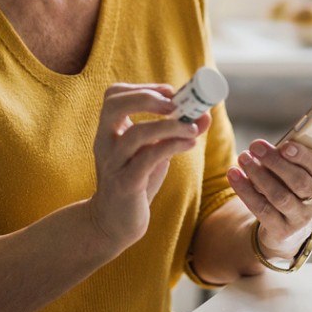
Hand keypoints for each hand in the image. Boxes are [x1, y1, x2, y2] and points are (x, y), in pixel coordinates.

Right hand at [89, 84, 210, 249]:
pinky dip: (172, 146)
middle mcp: (105, 142)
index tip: (169, 92)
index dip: (142, 88)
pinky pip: (147, 159)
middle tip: (175, 104)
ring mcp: (113, 163)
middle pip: (114, 105)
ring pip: (136, 135)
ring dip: (170, 126)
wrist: (114, 223)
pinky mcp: (125, 184)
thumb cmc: (136, 179)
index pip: (114, 95)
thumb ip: (177, 131)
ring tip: (193, 128)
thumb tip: (206, 114)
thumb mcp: (154, 150)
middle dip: (147, 98)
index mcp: (110, 129)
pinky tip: (190, 143)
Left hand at [227, 126, 311, 257]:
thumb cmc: (308, 186)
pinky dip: (245, 191)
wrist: (292, 228)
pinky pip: (260, 210)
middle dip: (275, 162)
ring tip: (244, 158)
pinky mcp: (279, 230)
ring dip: (258, 175)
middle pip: (297, 182)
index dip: (303, 156)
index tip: (285, 144)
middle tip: (256, 145)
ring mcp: (299, 220)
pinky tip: (234, 175)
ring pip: (278, 196)